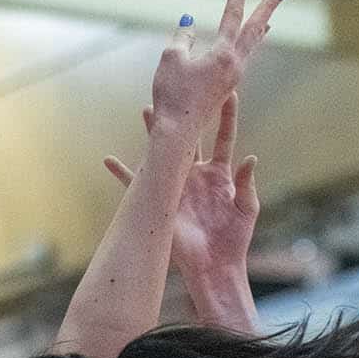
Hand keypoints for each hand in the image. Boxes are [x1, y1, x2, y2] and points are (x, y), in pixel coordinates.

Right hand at [106, 94, 259, 288]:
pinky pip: (137, 186)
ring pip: (164, 152)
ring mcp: (177, 186)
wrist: (215, 266)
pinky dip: (122, 174)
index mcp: (218, 174)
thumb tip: (250, 157)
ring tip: (146, 109)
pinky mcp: (162, 202)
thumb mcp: (246, 208)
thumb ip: (246, 183)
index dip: (226, 116)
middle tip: (179, 91)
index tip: (229, 92)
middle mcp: (196, 175)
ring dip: (154, 133)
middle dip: (184, 115)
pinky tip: (109, 160)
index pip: (223, 138)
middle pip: (189, 138)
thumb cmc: (234, 239)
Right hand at [148, 0, 285, 139]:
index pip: (233, 16)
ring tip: (267, 21)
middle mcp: (234, 66)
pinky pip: (241, 61)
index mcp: (223, 55)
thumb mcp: (171, 58)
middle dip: (266, 10)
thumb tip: (189, 23)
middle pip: (255, 32)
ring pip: (251, 49)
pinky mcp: (224, 90)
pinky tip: (244, 49)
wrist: (177, 133)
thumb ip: (182, 37)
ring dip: (259, 31)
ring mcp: (232, 80)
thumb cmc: (172, 96)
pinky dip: (247, 48)